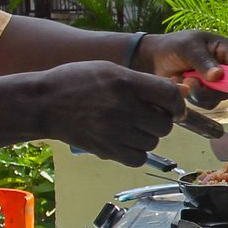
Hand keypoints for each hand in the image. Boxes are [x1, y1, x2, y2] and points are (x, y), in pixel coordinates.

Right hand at [38, 60, 188, 166]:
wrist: (43, 103)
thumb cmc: (78, 81)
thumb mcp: (111, 70)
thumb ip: (146, 82)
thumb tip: (183, 92)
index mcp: (126, 83)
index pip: (170, 97)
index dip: (177, 103)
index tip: (172, 106)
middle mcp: (123, 108)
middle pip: (165, 124)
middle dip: (161, 121)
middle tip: (146, 115)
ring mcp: (114, 131)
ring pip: (153, 142)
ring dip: (147, 136)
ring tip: (130, 126)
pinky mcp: (107, 150)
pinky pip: (139, 158)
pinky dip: (137, 152)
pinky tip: (125, 140)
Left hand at [134, 31, 227, 106]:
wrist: (151, 59)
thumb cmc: (171, 46)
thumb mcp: (188, 48)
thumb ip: (203, 61)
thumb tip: (218, 76)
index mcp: (224, 50)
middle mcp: (222, 66)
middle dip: (213, 90)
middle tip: (194, 83)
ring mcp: (213, 81)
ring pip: (218, 97)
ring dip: (201, 94)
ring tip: (185, 81)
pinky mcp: (203, 91)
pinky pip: (206, 102)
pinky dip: (195, 98)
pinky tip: (183, 86)